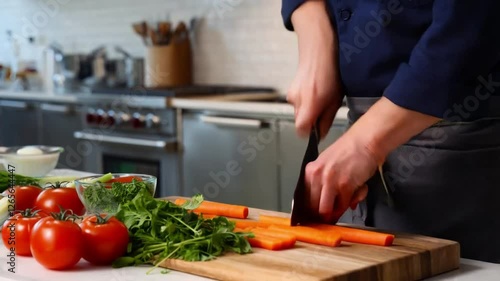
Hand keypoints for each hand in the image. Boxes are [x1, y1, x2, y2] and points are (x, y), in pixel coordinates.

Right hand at [287, 0, 343, 138]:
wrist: (318, 51)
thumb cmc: (331, 73)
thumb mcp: (335, 100)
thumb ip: (326, 119)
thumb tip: (321, 134)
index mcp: (309, 105)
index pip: (301, 131)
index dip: (310, 133)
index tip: (318, 129)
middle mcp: (297, 102)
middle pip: (300, 123)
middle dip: (311, 121)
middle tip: (324, 111)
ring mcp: (291, 96)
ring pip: (299, 113)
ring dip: (308, 111)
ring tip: (321, 98)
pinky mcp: (290, 91)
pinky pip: (297, 104)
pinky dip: (305, 103)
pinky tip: (314, 92)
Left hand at [305, 132, 377, 222]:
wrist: (365, 142)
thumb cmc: (349, 152)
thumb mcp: (327, 165)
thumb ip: (323, 184)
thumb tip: (325, 206)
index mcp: (310, 171)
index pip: (304, 198)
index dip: (310, 210)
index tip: (315, 217)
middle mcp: (317, 176)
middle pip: (313, 206)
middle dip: (322, 215)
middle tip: (330, 218)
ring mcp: (330, 181)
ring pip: (325, 209)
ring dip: (335, 212)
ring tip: (344, 206)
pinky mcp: (345, 185)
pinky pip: (343, 205)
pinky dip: (350, 205)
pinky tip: (355, 197)